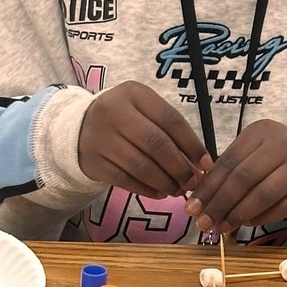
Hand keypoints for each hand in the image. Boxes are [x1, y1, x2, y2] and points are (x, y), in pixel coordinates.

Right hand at [78, 80, 210, 197]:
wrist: (79, 128)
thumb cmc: (125, 119)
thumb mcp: (145, 112)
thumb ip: (171, 133)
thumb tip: (200, 165)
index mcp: (134, 93)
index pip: (170, 120)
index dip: (192, 144)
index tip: (207, 164)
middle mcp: (114, 111)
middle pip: (156, 144)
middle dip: (180, 167)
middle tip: (193, 182)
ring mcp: (101, 137)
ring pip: (141, 166)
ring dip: (165, 182)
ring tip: (178, 190)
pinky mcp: (93, 161)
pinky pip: (125, 180)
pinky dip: (147, 189)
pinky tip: (160, 193)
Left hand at [184, 119, 286, 234]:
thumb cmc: (273, 161)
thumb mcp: (251, 155)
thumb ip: (227, 172)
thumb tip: (198, 200)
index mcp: (262, 131)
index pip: (229, 161)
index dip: (208, 187)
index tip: (192, 207)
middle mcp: (283, 143)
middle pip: (244, 177)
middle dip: (220, 203)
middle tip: (204, 223)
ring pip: (262, 194)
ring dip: (238, 215)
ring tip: (222, 227)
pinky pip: (280, 208)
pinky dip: (259, 218)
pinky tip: (246, 223)